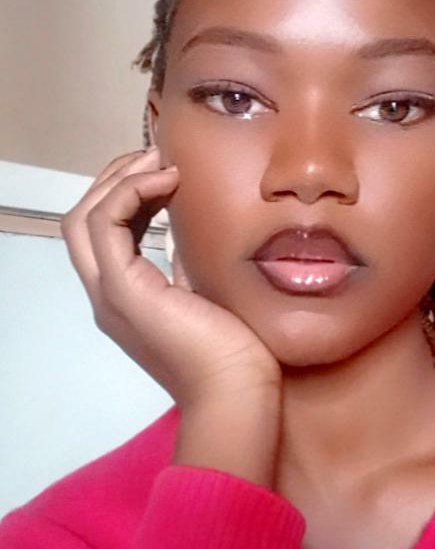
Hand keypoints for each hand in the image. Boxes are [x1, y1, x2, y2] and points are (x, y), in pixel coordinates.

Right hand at [60, 147, 280, 409]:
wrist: (237, 391)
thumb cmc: (233, 349)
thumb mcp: (203, 292)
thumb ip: (183, 264)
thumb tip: (185, 230)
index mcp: (126, 294)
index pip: (103, 231)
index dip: (126, 192)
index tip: (166, 171)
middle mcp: (108, 294)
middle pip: (82, 219)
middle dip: (114, 178)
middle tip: (156, 156)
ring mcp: (110, 294)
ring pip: (84, 218)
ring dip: (120, 179)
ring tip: (161, 162)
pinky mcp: (124, 291)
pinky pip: (107, 224)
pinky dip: (130, 192)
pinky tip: (166, 180)